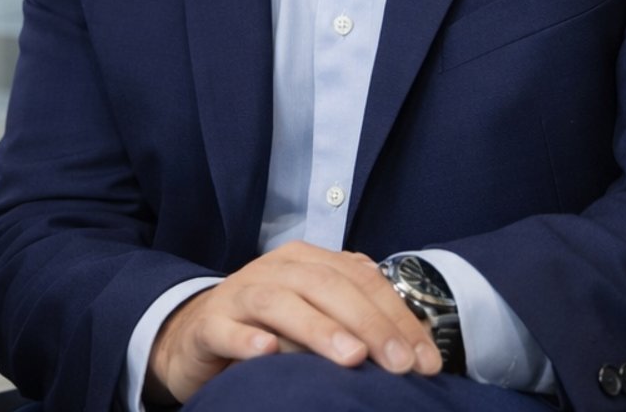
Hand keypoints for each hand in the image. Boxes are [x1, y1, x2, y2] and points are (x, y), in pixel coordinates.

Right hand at [143, 242, 441, 404]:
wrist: (199, 332)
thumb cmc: (271, 327)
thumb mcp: (318, 316)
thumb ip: (358, 318)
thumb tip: (418, 347)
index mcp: (308, 261)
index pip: (362, 278)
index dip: (398, 316)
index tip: (426, 360)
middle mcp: (275, 270)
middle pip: (325, 285)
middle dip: (369, 323)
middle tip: (399, 363)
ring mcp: (239, 295)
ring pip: (279, 303)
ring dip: (318, 329)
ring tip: (351, 358)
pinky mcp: (209, 325)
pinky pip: (227, 330)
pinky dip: (247, 340)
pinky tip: (268, 353)